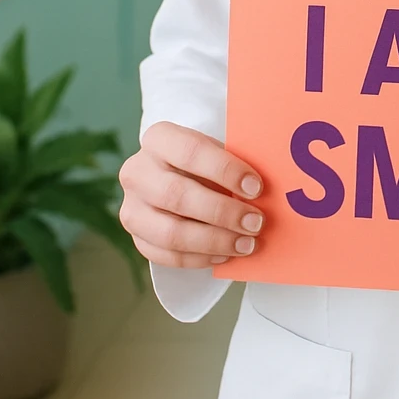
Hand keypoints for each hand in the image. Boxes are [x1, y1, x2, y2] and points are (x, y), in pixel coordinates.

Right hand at [119, 121, 264, 268]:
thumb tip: (267, 193)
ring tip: (246, 244)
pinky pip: (166, 256)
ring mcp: (131, 207)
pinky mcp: (136, 237)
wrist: (174, 174)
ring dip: (214, 241)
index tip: (256, 188)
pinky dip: (199, 259)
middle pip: (177, 196)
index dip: (225, 170)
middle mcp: (137, 172)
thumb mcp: (217, 151)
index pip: (191, 151)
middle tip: (256, 223)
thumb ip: (234, 166)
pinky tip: (225, 255)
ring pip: (170, 232)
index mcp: (159, 139)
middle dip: (222, 212)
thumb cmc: (205, 161)